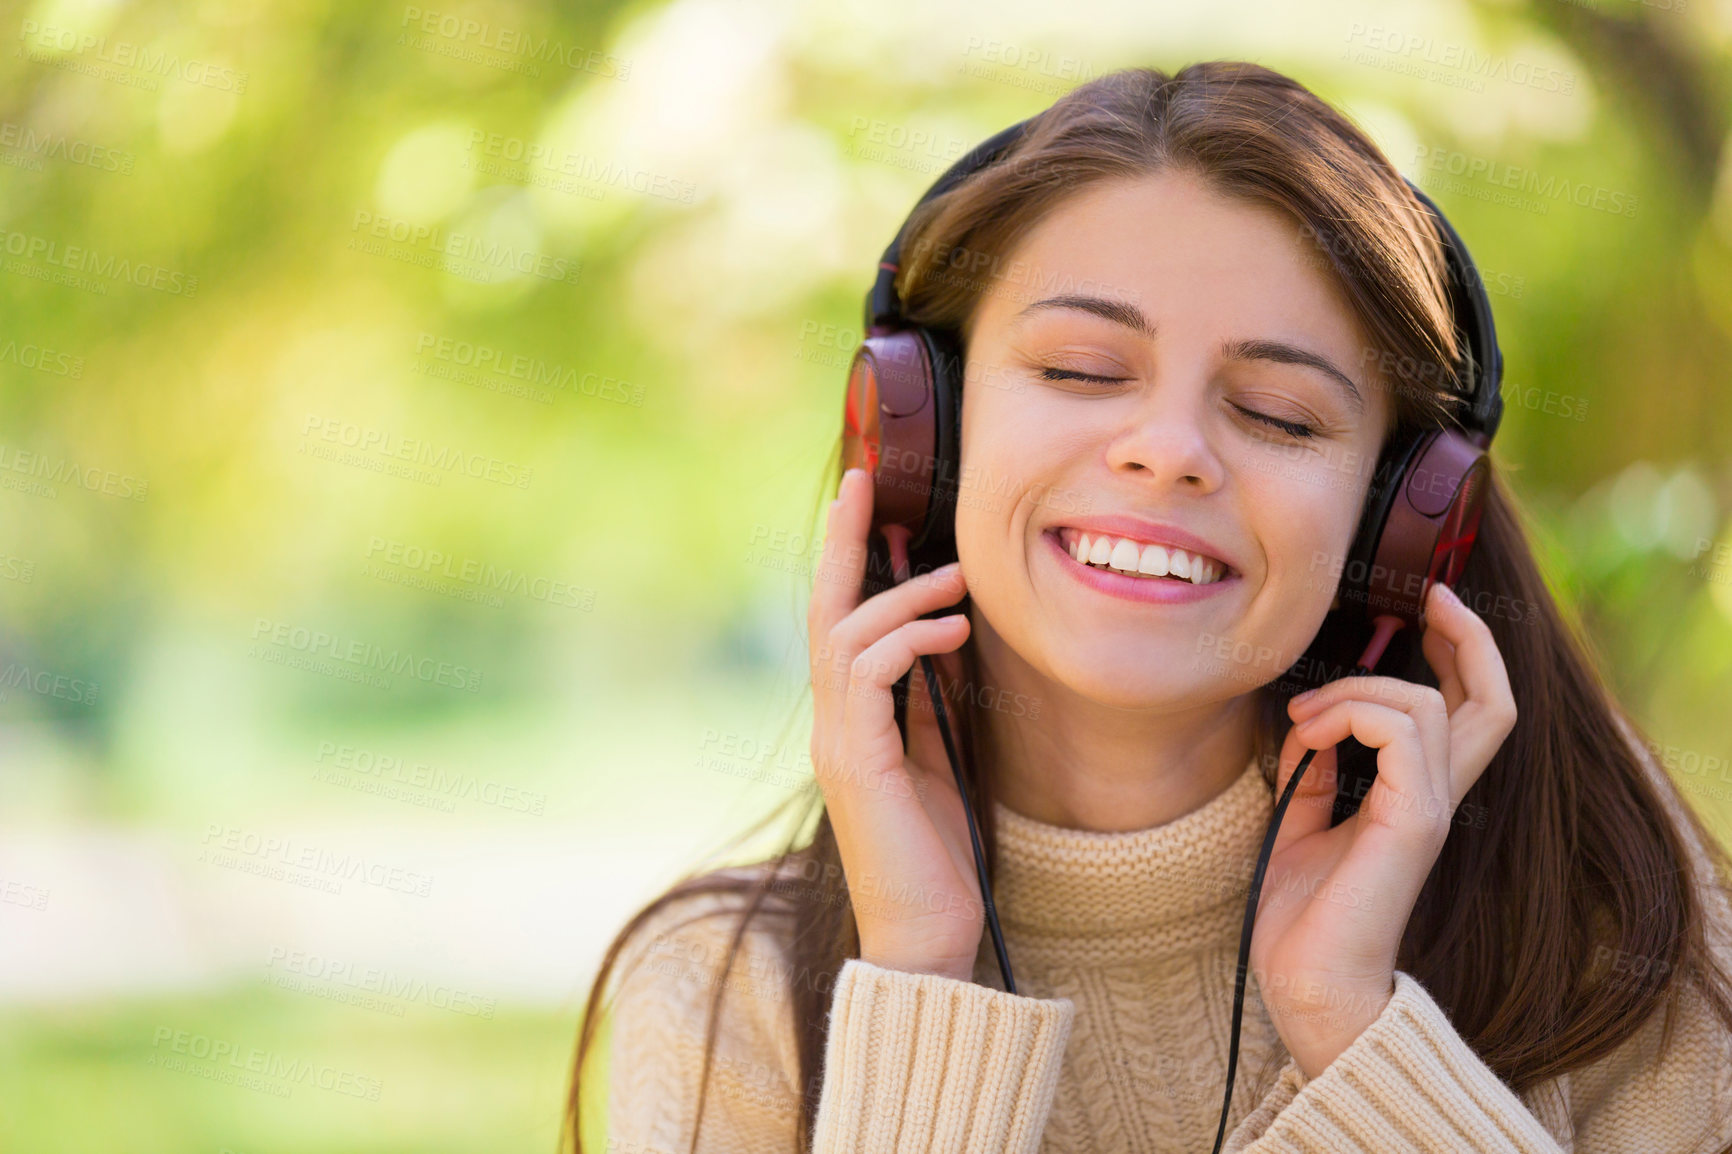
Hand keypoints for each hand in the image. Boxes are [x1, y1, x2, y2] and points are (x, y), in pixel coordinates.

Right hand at [807, 467, 984, 982]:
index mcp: (851, 718)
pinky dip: (910, 641)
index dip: (847, 559)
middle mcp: (832, 722)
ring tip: (955, 582)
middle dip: (841, 542)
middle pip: (824, 610)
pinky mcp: (855, 760)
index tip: (868, 504)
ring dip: (902, 597)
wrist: (926, 931)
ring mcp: (837, 740)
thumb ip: (932, 698)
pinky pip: (869, 674)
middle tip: (864, 483)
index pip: (839, 621)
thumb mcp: (942, 755)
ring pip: (847, 635)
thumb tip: (948, 633)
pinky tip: (954, 632)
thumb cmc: (937, 851)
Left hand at [1250, 581, 1517, 1078]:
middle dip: (1466, 637)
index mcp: (1415, 797)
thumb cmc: (1302, 920)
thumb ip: (1313, 776)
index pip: (1469, 712)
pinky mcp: (1415, 821)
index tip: (1429, 606)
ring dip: (1354, 690)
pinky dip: (1349, 714)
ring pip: (1426, 704)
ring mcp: (1432, 808)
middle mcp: (1438, 797)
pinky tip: (1309, 736)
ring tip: (1304, 719)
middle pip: (1493, 700)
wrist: (1309, 985)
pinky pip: (1403, 730)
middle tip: (1428, 598)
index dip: (1462, 653)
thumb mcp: (1298, 827)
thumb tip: (1309, 728)